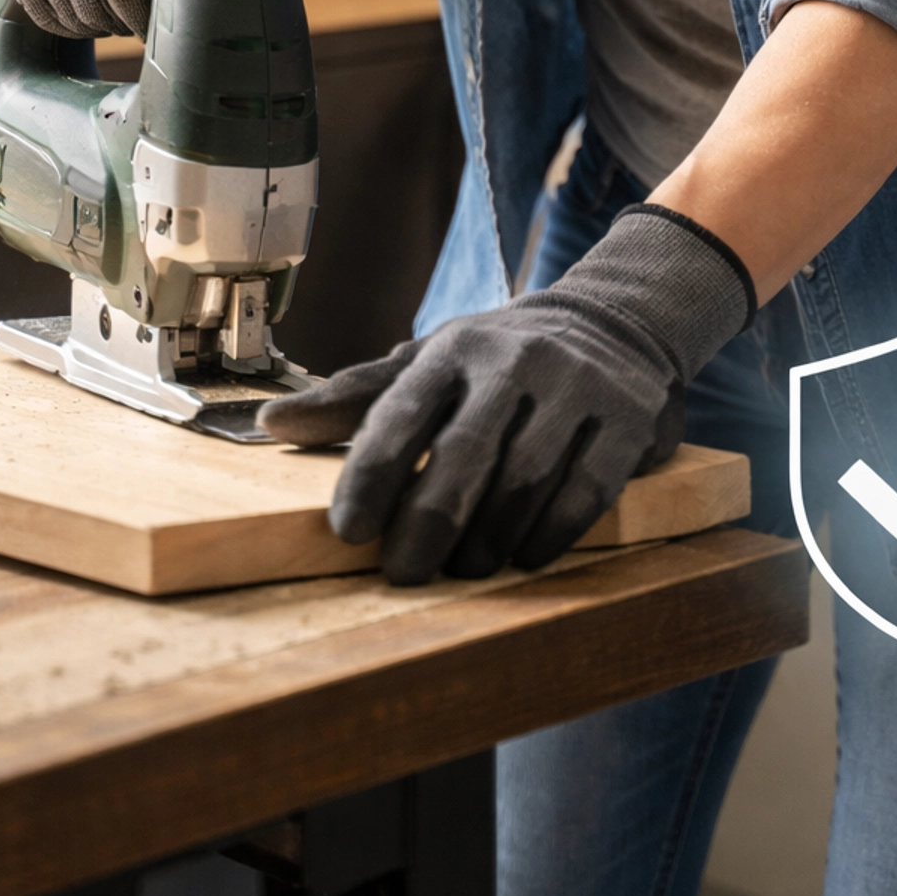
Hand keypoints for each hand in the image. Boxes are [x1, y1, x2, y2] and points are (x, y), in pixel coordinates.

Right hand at [0, 0, 256, 36]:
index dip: (137, 15)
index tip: (158, 28)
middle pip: (87, 0)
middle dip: (120, 24)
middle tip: (144, 21)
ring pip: (61, 9)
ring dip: (94, 24)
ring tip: (121, 10)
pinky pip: (33, 5)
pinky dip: (63, 19)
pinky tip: (90, 6)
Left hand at [260, 205, 754, 583]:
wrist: (613, 321)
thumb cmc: (499, 359)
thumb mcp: (429, 363)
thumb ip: (354, 399)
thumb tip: (270, 427)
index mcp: (455, 347)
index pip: (401, 411)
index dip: (371, 474)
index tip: (347, 531)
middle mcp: (515, 360)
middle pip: (463, 454)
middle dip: (427, 523)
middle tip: (403, 573)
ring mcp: (576, 386)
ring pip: (523, 480)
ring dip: (487, 539)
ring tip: (464, 569)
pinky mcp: (626, 418)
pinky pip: (584, 490)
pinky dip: (550, 534)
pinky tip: (525, 557)